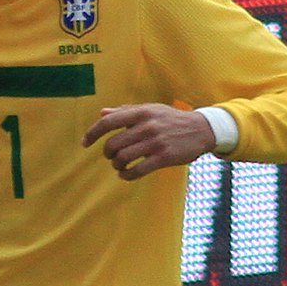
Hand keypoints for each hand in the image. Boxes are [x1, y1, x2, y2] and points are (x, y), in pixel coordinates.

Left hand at [82, 104, 213, 178]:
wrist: (201, 129)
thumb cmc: (171, 119)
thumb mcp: (150, 110)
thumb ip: (125, 112)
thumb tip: (102, 114)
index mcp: (141, 112)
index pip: (108, 122)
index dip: (92, 133)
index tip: (84, 144)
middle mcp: (147, 126)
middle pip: (113, 144)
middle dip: (108, 153)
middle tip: (111, 156)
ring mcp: (156, 142)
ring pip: (123, 158)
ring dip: (117, 165)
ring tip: (119, 165)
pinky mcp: (164, 158)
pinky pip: (137, 170)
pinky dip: (126, 175)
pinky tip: (126, 174)